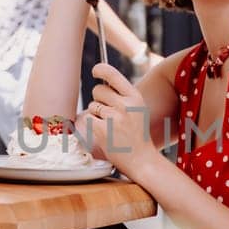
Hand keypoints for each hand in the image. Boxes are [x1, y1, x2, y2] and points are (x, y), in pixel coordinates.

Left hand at [80, 61, 158, 180]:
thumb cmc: (137, 134)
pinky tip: (104, 133)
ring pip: (92, 106)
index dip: (100, 69)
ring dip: (96, 115)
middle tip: (108, 113)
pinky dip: (91, 126)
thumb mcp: (137, 110)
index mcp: (135, 97)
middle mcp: (125, 105)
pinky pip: (87, 119)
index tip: (95, 71)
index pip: (112, 74)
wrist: (142, 159)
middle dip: (99, 99)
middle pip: (98, 90)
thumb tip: (101, 82)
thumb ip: (122, 96)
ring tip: (110, 127)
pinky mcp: (102, 130)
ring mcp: (114, 117)